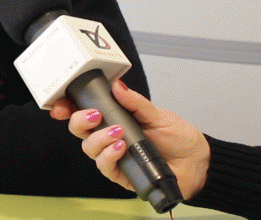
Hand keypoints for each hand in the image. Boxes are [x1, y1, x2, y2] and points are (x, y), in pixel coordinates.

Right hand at [50, 81, 210, 199]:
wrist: (197, 162)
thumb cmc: (179, 138)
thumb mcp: (157, 114)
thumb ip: (135, 102)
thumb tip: (117, 86)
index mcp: (115, 118)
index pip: (85, 112)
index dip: (68, 108)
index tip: (63, 104)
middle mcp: (109, 137)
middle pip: (79, 130)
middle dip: (79, 120)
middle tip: (94, 115)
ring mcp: (114, 155)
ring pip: (88, 148)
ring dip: (99, 138)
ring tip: (118, 133)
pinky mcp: (121, 173)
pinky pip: (104, 166)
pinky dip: (109, 155)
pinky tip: (120, 147)